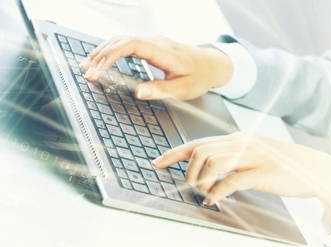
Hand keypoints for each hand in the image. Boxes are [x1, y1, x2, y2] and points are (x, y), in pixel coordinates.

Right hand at [80, 36, 232, 100]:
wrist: (212, 64)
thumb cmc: (199, 77)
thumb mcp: (183, 89)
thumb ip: (160, 90)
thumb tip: (138, 92)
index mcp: (164, 52)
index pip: (131, 45)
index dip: (111, 55)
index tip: (98, 70)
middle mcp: (156, 42)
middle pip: (121, 40)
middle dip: (101, 55)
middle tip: (87, 72)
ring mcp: (154, 41)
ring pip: (122, 39)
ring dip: (104, 51)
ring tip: (88, 66)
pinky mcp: (152, 45)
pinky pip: (127, 43)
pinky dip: (112, 50)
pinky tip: (104, 59)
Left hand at [152, 132, 330, 228]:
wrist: (312, 168)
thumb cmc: (280, 163)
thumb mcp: (252, 154)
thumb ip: (230, 157)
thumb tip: (205, 168)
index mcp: (236, 138)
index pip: (198, 142)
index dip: (174, 153)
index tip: (157, 162)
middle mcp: (241, 143)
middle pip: (200, 151)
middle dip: (187, 170)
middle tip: (189, 185)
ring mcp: (251, 156)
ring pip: (212, 163)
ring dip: (200, 181)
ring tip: (202, 192)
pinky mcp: (261, 172)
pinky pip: (231, 181)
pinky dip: (217, 192)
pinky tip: (213, 200)